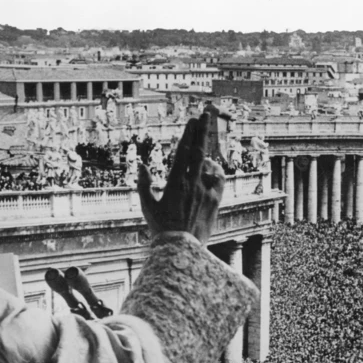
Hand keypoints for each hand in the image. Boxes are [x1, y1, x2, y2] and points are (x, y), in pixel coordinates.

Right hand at [138, 113, 223, 244]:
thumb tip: (142, 165)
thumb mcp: (147, 205)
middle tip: (204, 115)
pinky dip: (217, 171)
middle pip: (199, 151)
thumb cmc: (161, 227)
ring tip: (205, 138)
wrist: (181, 247)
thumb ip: (143, 183)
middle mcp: (192, 184)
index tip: (191, 121)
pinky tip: (212, 166)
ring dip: (208, 150)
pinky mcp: (215, 201)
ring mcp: (205, 192)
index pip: (183, 152)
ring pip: (210, 164)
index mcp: (175, 182)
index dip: (188, 134)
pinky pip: (220, 181)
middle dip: (201, 131)